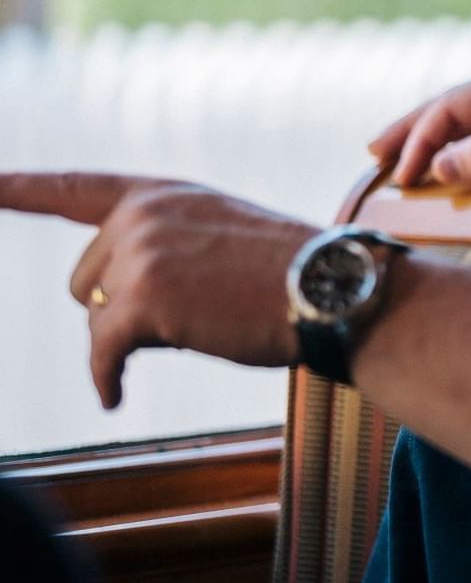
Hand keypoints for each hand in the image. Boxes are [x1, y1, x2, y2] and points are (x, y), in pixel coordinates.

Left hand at [0, 172, 315, 408]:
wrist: (327, 288)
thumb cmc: (286, 272)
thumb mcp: (218, 233)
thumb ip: (163, 244)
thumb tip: (107, 308)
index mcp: (161, 194)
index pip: (74, 187)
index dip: (19, 187)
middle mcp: (142, 215)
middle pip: (85, 282)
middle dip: (121, 307)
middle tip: (188, 311)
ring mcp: (139, 254)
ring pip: (96, 319)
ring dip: (131, 338)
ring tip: (195, 330)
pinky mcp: (141, 300)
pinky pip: (102, 354)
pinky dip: (107, 378)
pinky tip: (115, 395)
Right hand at [368, 61, 470, 187]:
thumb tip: (440, 168)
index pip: (449, 110)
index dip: (420, 141)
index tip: (403, 177)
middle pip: (449, 110)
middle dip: (412, 130)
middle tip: (374, 153)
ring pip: (468, 125)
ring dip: (434, 142)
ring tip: (403, 161)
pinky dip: (464, 153)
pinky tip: (457, 167)